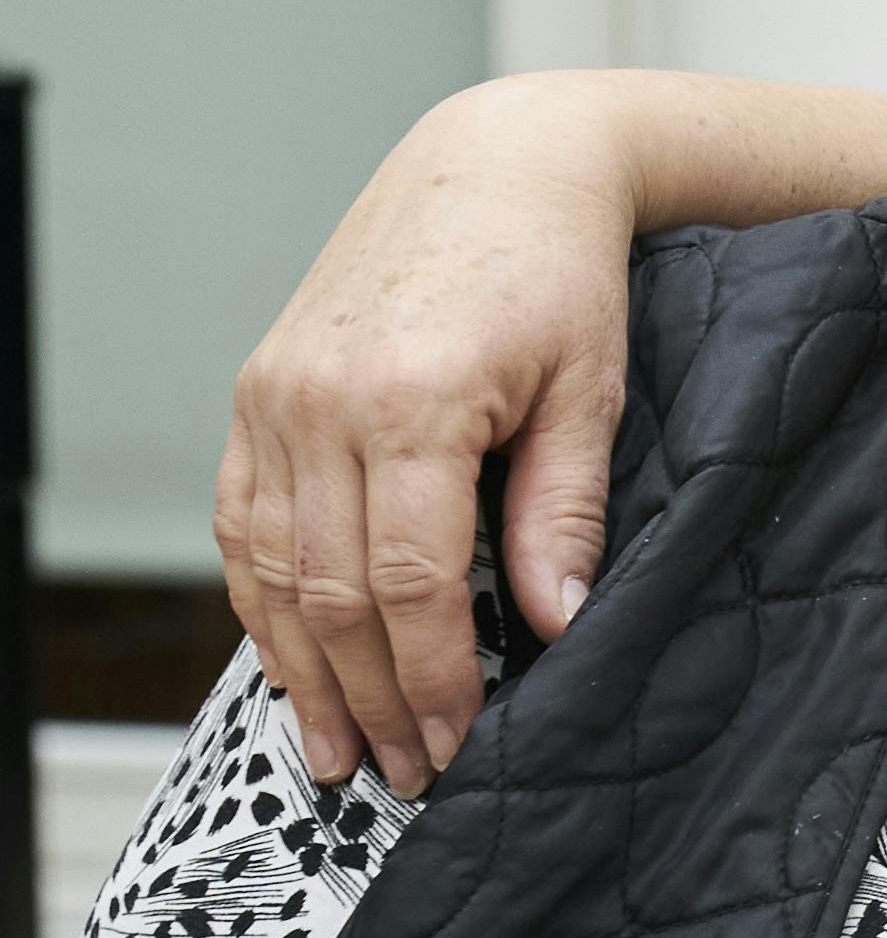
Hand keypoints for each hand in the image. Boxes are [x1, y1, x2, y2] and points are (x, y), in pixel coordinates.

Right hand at [216, 78, 642, 793]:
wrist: (497, 166)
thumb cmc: (560, 271)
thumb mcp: (593, 387)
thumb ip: (564, 509)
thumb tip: (558, 624)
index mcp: (411, 399)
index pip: (408, 579)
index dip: (433, 674)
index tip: (461, 740)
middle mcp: (320, 401)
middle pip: (329, 591)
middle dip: (371, 695)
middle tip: (411, 770)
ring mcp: (274, 396)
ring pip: (267, 568)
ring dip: (302, 670)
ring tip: (341, 750)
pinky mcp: (257, 393)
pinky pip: (242, 521)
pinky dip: (263, 602)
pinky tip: (293, 664)